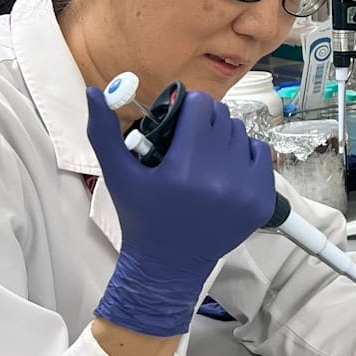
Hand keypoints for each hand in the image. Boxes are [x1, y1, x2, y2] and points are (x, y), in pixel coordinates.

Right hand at [86, 87, 275, 335]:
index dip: (187, 108)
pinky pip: (262, 154)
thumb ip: (104, 132)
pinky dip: (245, 157)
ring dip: (224, 138)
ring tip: (205, 158)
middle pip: (222, 116)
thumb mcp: (118, 176)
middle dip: (205, 123)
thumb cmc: (142, 217)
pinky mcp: (262, 201)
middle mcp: (220, 179)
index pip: (201, 105)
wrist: (169, 264)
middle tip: (190, 141)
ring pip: (241, 133)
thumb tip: (93, 91)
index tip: (179, 122)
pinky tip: (225, 170)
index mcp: (184, 169)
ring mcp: (246, 191)